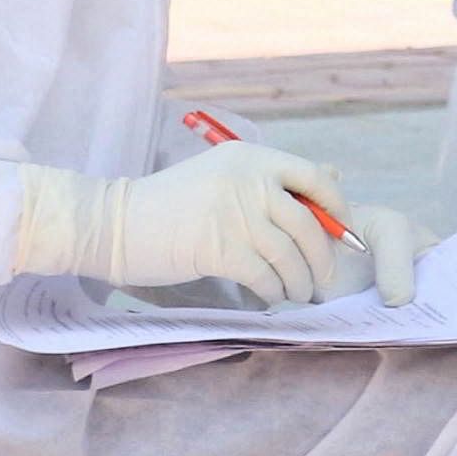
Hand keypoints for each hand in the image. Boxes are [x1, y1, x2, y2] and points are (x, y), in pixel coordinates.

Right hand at [15, 140, 363, 306]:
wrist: (113, 223)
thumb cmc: (171, 206)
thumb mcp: (224, 177)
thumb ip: (273, 180)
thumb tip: (335, 177)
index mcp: (251, 157)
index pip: (315, 179)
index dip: (337, 210)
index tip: (343, 237)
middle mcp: (247, 179)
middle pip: (308, 224)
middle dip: (322, 258)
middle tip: (322, 281)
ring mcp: (233, 212)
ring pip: (288, 254)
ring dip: (298, 282)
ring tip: (296, 295)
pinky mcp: (217, 247)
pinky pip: (263, 275)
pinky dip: (272, 291)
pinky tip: (270, 298)